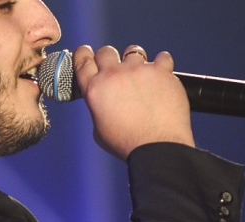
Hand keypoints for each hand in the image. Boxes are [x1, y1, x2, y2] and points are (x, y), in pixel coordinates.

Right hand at [73, 45, 194, 159]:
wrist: (157, 148)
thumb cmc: (128, 144)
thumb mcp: (99, 130)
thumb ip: (98, 109)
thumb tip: (105, 102)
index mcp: (95, 89)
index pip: (82, 60)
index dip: (84, 54)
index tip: (87, 53)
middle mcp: (114, 75)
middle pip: (106, 51)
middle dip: (110, 58)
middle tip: (117, 70)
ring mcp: (138, 70)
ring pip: (133, 51)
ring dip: (136, 61)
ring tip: (142, 76)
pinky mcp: (161, 71)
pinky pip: (162, 57)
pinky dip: (162, 64)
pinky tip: (162, 74)